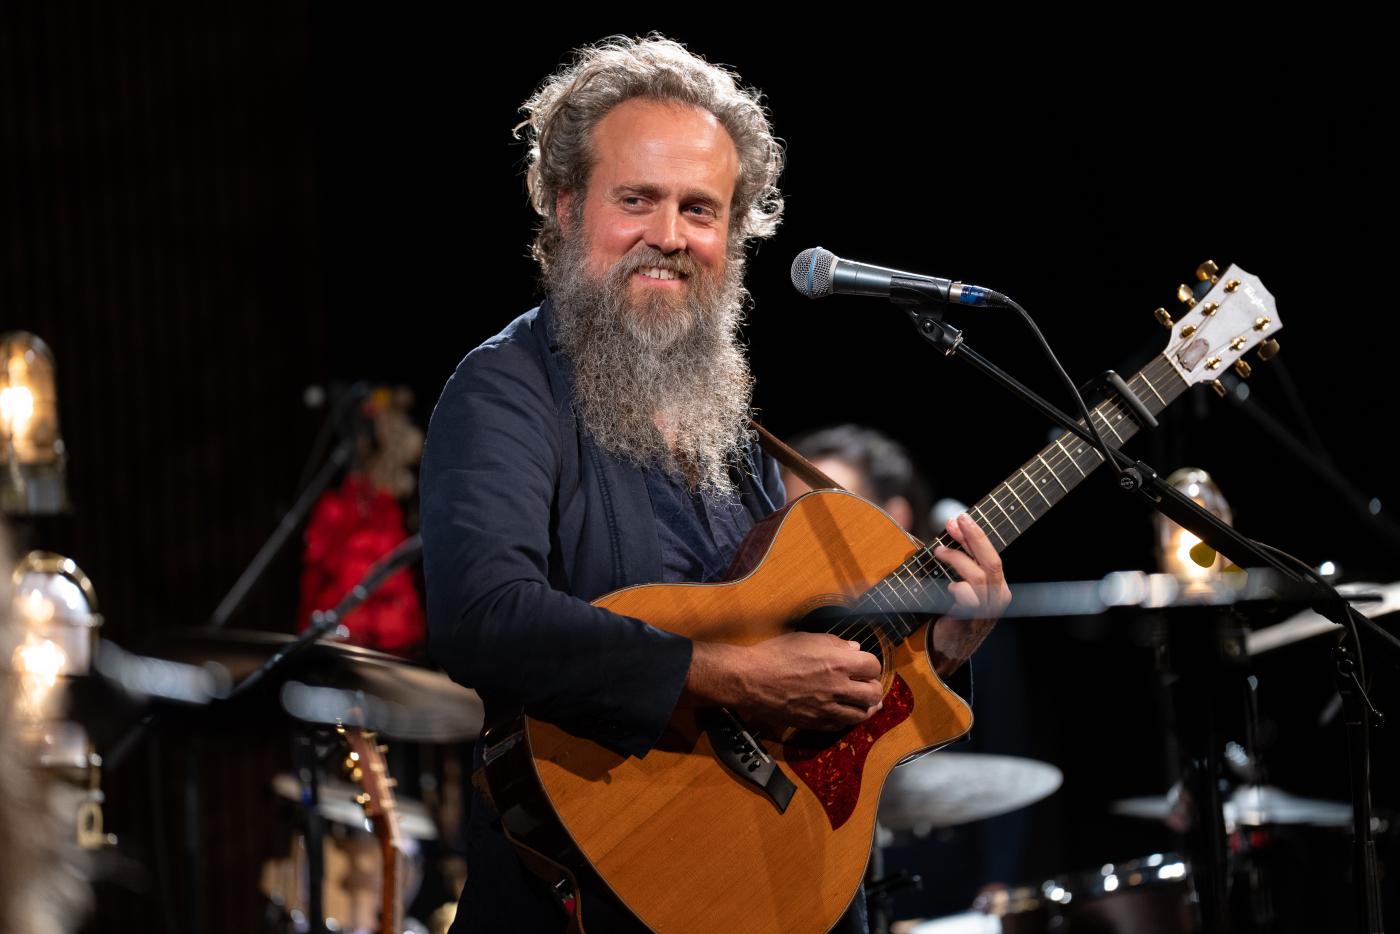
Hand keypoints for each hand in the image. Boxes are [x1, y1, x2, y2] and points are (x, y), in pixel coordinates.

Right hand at [685, 632, 883, 731]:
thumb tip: (854, 649)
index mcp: (838, 662)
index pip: (873, 666)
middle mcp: (838, 687)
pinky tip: (844, 712)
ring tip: (866, 703)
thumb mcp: (806, 638)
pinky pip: (841, 725)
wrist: (750, 679)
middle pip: (873, 693)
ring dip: (866, 707)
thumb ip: (835, 643)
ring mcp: (828, 708)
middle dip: (873, 687)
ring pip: (862, 714)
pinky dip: (847, 719)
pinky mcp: (815, 722)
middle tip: (867, 684)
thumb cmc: (775, 654)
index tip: (864, 664)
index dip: (871, 665)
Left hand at [930, 513, 1010, 675]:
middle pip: (991, 561)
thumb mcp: (961, 582)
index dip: (976, 534)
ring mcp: (986, 610)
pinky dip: (957, 588)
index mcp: (998, 586)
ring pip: (978, 576)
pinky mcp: (971, 621)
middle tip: (955, 520)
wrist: (947, 649)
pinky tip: (948, 586)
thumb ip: (960, 557)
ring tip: (938, 551)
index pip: (991, 555)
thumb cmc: (951, 612)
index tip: (961, 517)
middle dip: (974, 537)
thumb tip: (951, 525)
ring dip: (957, 559)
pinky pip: (967, 598)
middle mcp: (998, 597)